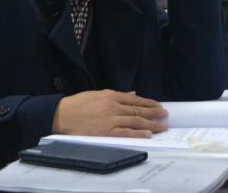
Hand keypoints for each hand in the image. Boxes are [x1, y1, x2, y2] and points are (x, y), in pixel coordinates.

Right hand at [52, 90, 167, 137]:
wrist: (62, 115)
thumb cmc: (78, 104)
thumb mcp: (97, 94)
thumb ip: (116, 95)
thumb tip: (132, 94)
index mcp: (112, 96)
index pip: (136, 100)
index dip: (149, 103)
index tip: (159, 106)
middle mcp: (114, 106)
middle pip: (139, 110)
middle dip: (154, 113)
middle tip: (165, 115)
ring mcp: (111, 119)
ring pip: (136, 121)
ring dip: (151, 124)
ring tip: (162, 126)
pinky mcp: (106, 132)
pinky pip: (126, 133)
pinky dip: (138, 133)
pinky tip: (147, 134)